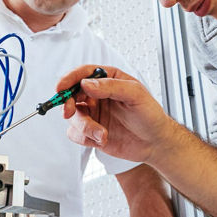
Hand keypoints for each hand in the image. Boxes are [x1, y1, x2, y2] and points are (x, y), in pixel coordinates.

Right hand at [55, 65, 175, 162]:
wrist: (155, 143)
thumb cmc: (150, 115)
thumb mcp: (135, 95)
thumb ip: (111, 87)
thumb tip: (86, 83)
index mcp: (108, 80)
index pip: (83, 73)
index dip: (69, 79)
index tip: (60, 88)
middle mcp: (97, 95)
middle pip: (71, 94)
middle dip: (68, 104)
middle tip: (70, 112)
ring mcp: (93, 113)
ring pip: (72, 117)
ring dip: (84, 127)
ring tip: (102, 134)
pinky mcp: (91, 131)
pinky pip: (75, 133)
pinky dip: (85, 138)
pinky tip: (102, 140)